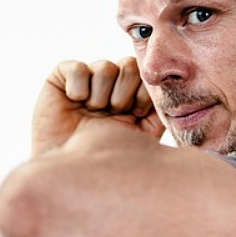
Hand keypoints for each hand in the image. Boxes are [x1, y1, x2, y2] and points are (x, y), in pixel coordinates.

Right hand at [30, 58, 164, 156]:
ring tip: (92, 113)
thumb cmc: (109, 156)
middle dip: (124, 95)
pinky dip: (78, 89)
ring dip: (101, 96)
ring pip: (105, 67)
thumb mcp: (144, 136)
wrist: (73, 170)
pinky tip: (75, 103)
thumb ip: (159, 113)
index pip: (146, 75)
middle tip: (113, 114)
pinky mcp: (62, 77)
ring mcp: (89, 78)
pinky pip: (78, 68)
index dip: (144, 93)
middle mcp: (112, 83)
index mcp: (132, 94)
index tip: (137, 114)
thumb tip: (173, 96)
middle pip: (129, 65)